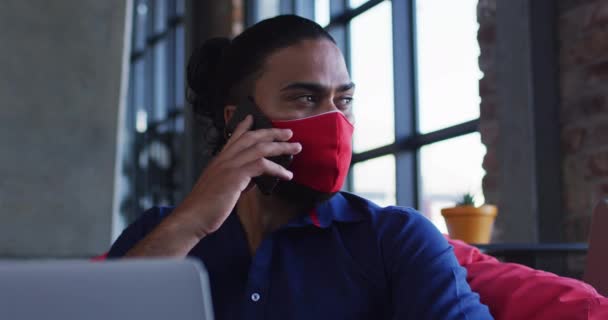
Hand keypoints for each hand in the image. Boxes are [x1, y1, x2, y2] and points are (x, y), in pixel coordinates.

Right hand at [173, 115, 301, 236]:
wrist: (193, 217)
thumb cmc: (205, 208)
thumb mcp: (223, 190)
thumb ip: (237, 182)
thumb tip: (252, 181)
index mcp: (219, 161)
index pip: (233, 138)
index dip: (243, 126)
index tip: (252, 117)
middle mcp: (223, 159)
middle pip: (251, 138)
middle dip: (271, 133)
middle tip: (288, 132)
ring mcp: (229, 166)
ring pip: (259, 148)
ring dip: (280, 147)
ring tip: (295, 147)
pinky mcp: (235, 176)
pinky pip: (261, 165)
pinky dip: (277, 169)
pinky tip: (286, 175)